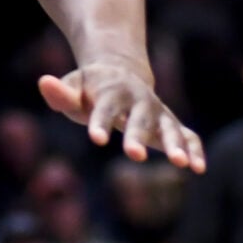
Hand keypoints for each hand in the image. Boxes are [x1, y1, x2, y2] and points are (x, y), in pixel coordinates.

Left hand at [36, 60, 205, 170]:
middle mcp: (140, 100)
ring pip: (170, 127)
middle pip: (140, 118)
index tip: (95, 139)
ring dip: (175, 144)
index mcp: (113, 91)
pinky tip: (199, 169)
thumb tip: (43, 82)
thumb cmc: (90, 89)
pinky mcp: (170, 123)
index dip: (100, 122)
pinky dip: (195, 149)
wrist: (119, 73)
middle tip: (133, 155)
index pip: (106, 107)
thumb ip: (60, 92)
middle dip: (138, 135)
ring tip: (181, 164)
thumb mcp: (73, 88)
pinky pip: (188, 135)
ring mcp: (158, 111)